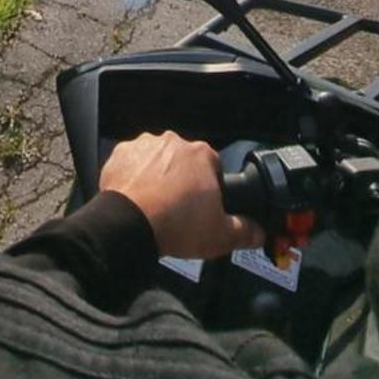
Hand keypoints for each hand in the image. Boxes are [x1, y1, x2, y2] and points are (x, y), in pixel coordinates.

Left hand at [99, 131, 263, 258]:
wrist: (130, 225)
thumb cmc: (177, 225)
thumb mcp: (222, 235)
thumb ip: (246, 231)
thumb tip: (258, 231)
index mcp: (202, 155)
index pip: (213, 167)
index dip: (210, 188)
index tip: (203, 207)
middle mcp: (173, 142)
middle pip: (183, 162)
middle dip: (182, 181)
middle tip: (178, 209)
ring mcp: (144, 146)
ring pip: (156, 160)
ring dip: (157, 176)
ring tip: (155, 206)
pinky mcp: (120, 154)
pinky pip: (131, 164)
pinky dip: (133, 178)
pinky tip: (135, 199)